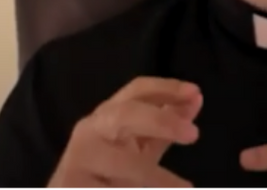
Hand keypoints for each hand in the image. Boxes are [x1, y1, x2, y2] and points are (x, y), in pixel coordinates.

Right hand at [48, 77, 201, 186]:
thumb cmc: (109, 171)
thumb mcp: (140, 145)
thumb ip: (166, 124)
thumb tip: (194, 99)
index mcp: (108, 115)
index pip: (137, 91)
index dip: (166, 88)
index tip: (195, 93)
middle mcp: (90, 131)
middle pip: (125, 114)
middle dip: (162, 121)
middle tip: (193, 134)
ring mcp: (77, 161)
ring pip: (120, 162)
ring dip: (156, 176)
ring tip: (183, 187)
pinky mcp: (71, 185)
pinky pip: (108, 187)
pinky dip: (132, 189)